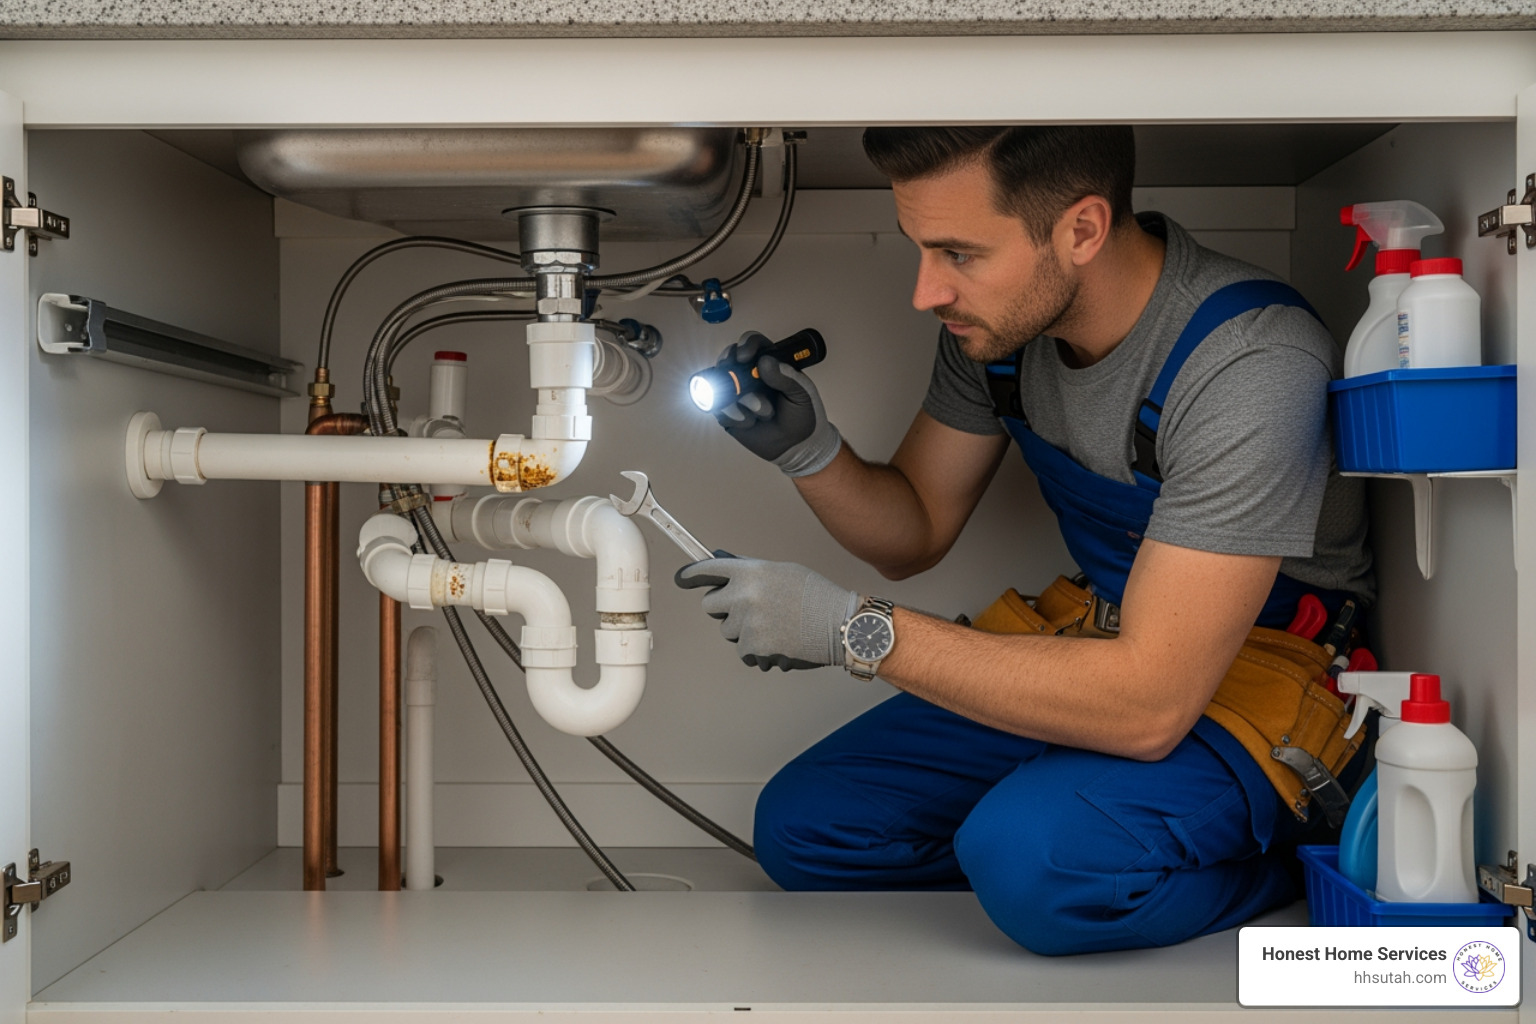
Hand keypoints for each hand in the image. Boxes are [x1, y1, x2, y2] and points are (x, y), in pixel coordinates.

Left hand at [676, 556, 857, 670]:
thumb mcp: (783, 571)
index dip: (691, 574)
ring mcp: (747, 623)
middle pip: (710, 605)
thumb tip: (724, 561)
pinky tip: (780, 641)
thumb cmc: (816, 596)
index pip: (708, 569)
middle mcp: (744, 595)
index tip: (681, 578)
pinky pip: (743, 651)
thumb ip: (750, 568)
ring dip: (744, 631)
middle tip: (750, 609)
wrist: (840, 625)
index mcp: (751, 572)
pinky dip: (758, 650)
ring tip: (775, 626)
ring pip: (727, 631)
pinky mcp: (753, 648)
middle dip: (725, 608)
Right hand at [713, 331, 842, 476]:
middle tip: (739, 385)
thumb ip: (785, 376)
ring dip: (740, 401)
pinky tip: (749, 422)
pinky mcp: (729, 413)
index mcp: (769, 364)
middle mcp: (749, 376)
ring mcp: (737, 394)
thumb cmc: (803, 416)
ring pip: (722, 387)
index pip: (753, 344)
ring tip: (763, 414)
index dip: (745, 346)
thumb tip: (764, 361)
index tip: (744, 357)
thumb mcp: (802, 393)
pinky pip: (719, 409)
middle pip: (728, 360)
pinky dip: (734, 416)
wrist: (798, 447)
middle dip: (730, 371)